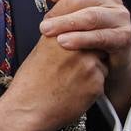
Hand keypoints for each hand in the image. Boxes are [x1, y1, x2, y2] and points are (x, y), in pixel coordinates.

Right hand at [0, 0, 130, 130]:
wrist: (28, 109)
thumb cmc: (31, 80)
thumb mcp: (41, 47)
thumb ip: (60, 32)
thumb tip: (74, 22)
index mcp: (58, 33)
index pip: (83, 22)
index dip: (82, 31)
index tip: (75, 40)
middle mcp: (74, 45)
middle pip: (95, 38)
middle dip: (90, 47)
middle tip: (72, 63)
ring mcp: (87, 64)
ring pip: (102, 58)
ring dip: (94, 65)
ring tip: (72, 78)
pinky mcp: (95, 83)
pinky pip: (103, 77)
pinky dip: (94, 83)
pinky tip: (76, 90)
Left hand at [38, 0, 130, 119]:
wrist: (111, 64)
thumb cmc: (88, 35)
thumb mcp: (73, 14)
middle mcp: (113, 0)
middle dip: (59, 11)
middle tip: (43, 25)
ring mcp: (120, 18)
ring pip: (90, 16)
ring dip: (65, 23)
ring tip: (46, 31)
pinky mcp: (124, 37)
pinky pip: (100, 36)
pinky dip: (80, 39)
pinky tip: (64, 42)